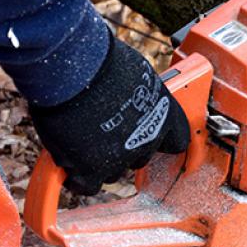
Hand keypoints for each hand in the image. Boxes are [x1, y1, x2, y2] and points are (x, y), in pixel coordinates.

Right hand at [29, 36, 189, 194]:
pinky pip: (87, 185)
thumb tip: (129, 98)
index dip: (161, 140)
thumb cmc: (100, 61)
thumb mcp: (136, 74)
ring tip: (81, 139)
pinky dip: (78, 177)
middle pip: (141, 157)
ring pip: (114, 172)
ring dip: (100, 160)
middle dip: (125, 148)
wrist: (73, 70)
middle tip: (105, 131)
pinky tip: (70, 164)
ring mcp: (122, 157)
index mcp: (166, 115)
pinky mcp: (92, 168)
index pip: (177, 141)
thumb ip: (138, 96)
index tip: (152, 138)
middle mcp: (149, 139)